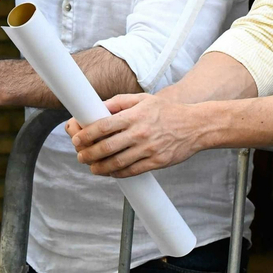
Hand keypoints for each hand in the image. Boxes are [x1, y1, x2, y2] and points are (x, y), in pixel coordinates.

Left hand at [68, 90, 211, 177]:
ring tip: (91, 167)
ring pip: (117, 163)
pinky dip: (117, 174)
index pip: (102, 126)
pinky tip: (110, 172)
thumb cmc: (166, 111)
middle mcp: (140, 133)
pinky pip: (132, 171)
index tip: (76, 139)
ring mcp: (148, 149)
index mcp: (134, 115)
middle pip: (106, 147)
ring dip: (100, 167)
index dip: (85, 135)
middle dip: (88, 153)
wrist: (195, 126)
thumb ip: (118, 102)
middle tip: (80, 155)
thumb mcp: (142, 99)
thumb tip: (96, 108)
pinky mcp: (157, 162)